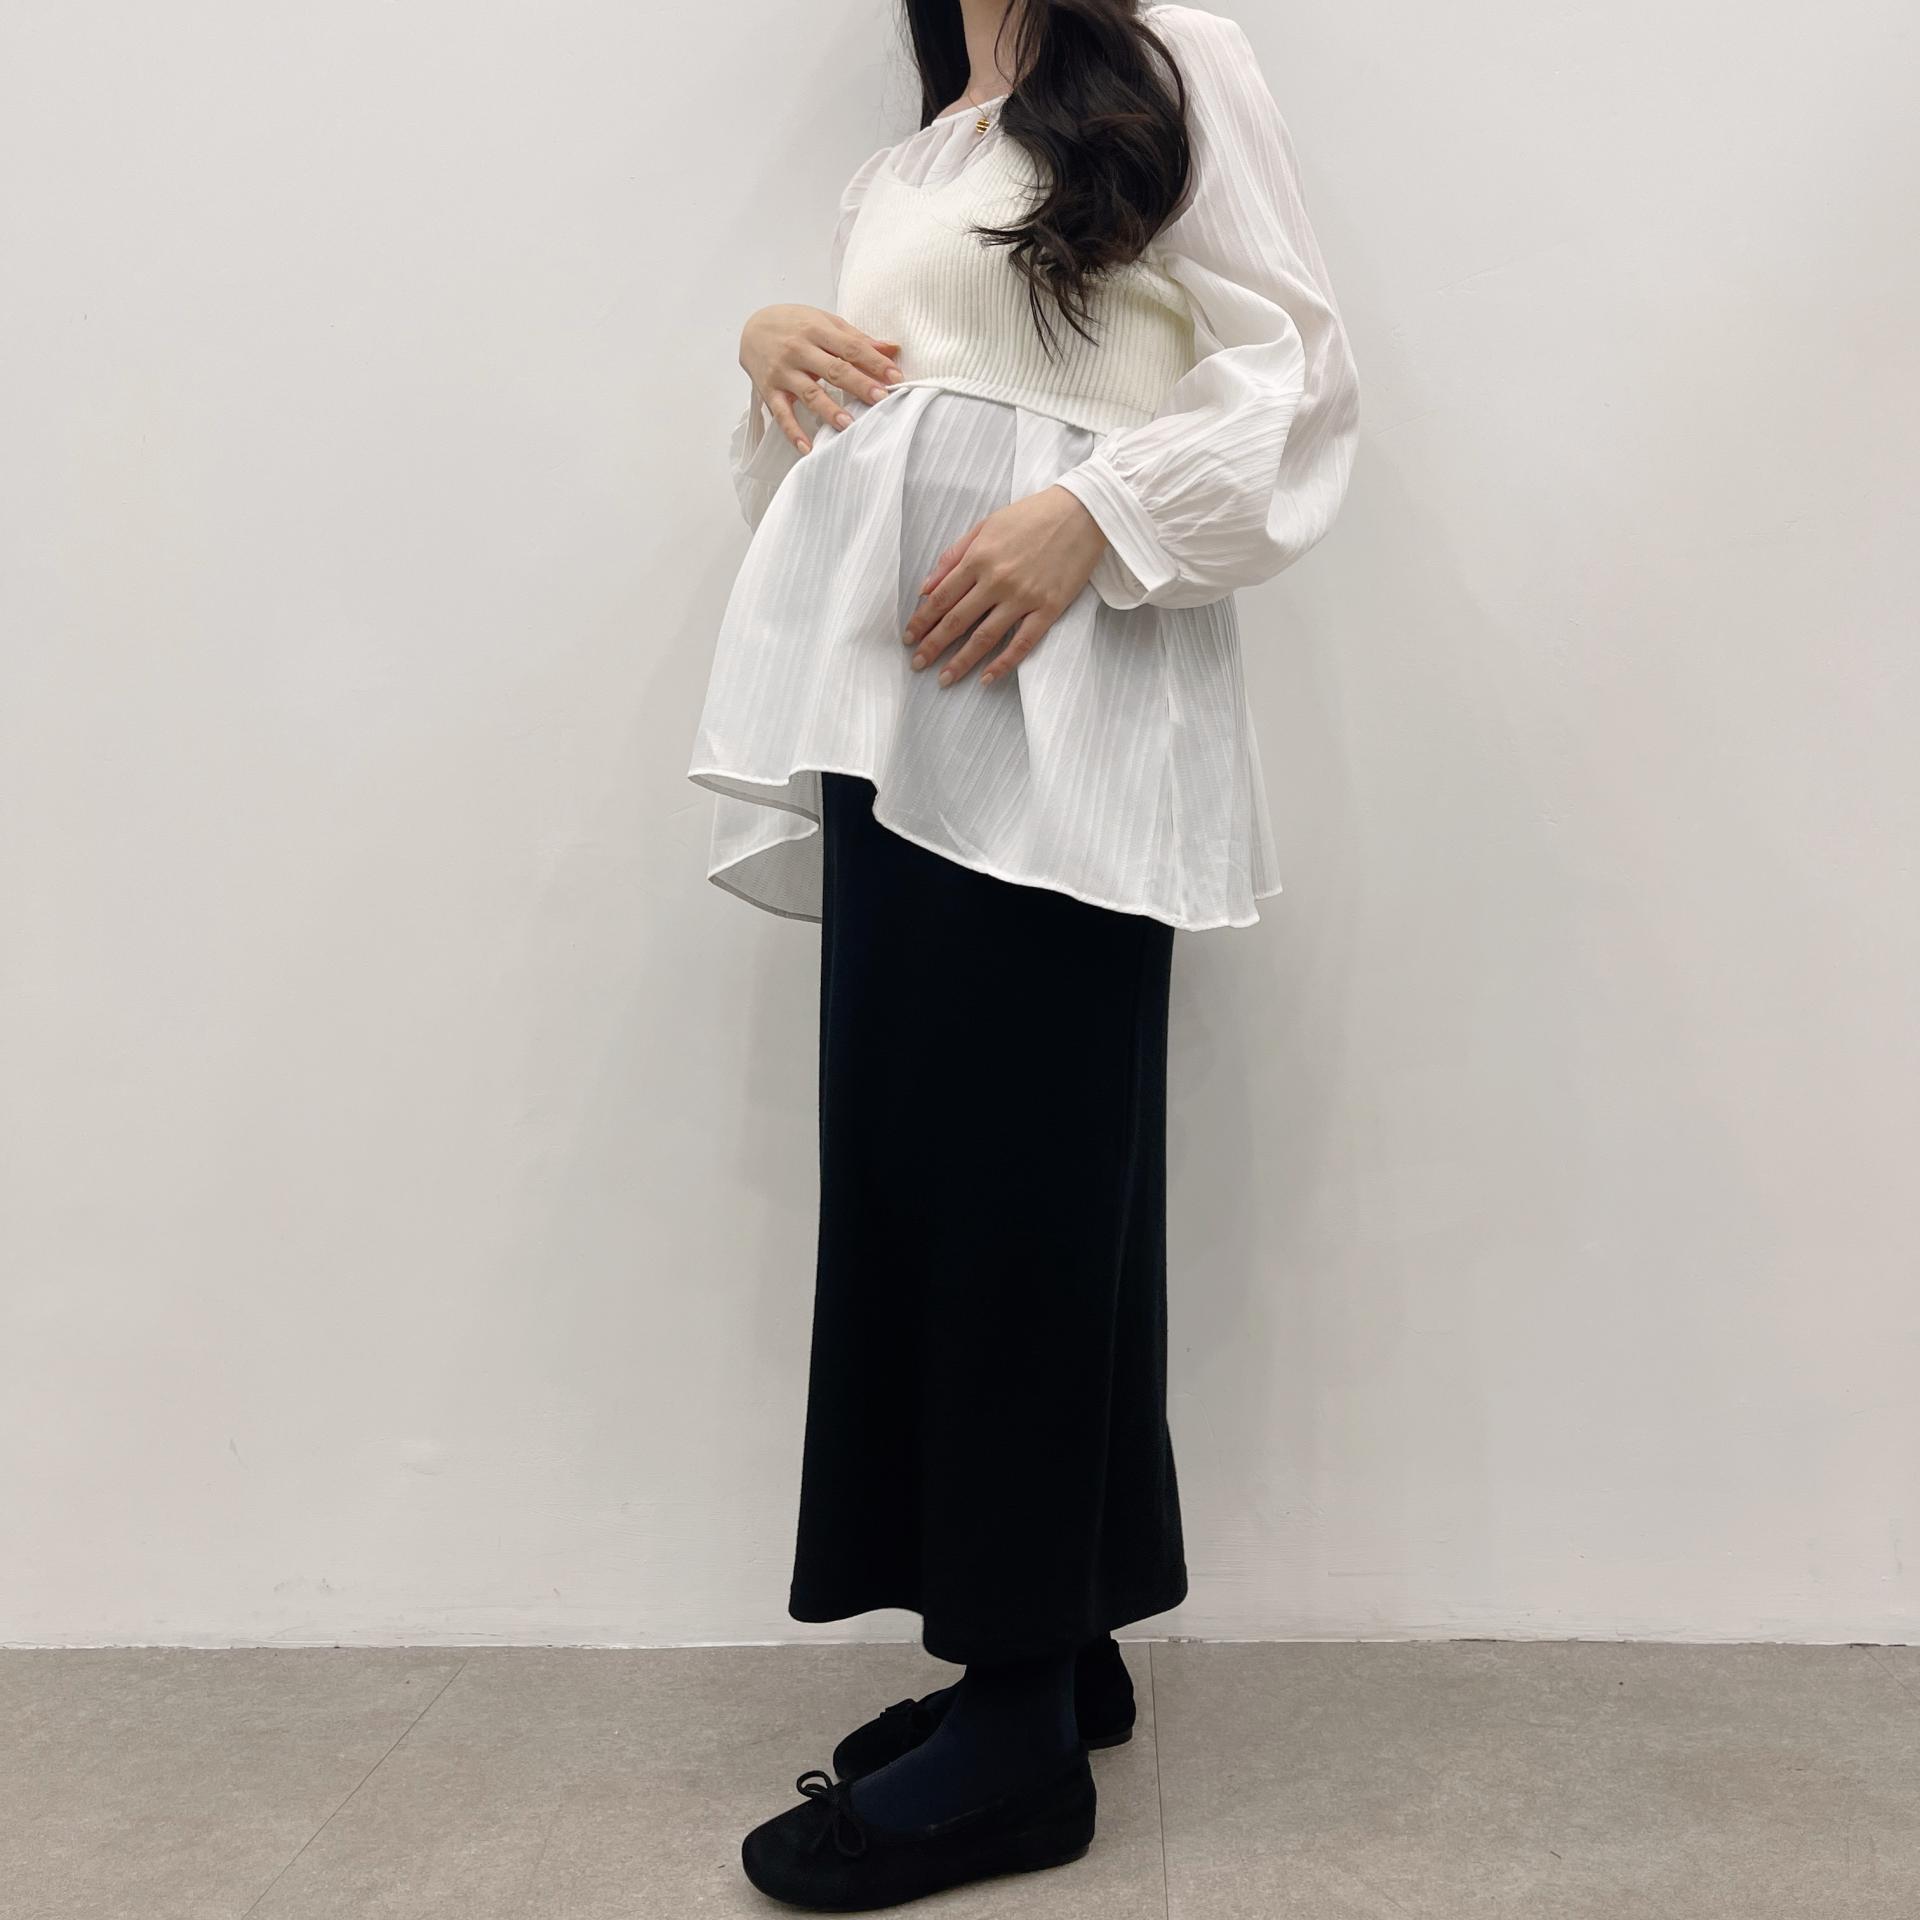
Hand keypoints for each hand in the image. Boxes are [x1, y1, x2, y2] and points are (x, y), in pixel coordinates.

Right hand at [739, 304, 903, 453]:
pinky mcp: (770, 390)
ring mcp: (783, 371)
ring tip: (848, 425)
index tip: (895, 377)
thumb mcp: (824, 322)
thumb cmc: (794, 325)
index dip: (873, 362)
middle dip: (858, 384)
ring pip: (809, 393)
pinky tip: (808, 448)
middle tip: (880, 399)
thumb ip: (856, 338)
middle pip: (833, 369)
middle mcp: (799, 349)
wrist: (751, 328)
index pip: (850, 347)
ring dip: (829, 410)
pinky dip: (793, 432)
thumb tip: (892, 349)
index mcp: (816, 330)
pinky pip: (782, 414)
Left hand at [903, 487, 1108, 688]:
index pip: (941, 598)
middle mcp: (997, 580)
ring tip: (944, 678)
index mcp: (979, 557)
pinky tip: (987, 678)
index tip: (909, 637)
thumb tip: (926, 586)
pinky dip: (1004, 663)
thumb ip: (954, 556)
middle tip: (917, 664)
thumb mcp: (986, 525)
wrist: (1082, 512)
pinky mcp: (1049, 608)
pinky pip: (1023, 642)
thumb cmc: (1032, 515)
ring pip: (984, 636)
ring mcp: (1024, 596)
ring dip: (961, 661)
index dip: (922, 620)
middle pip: (957, 621)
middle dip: (933, 645)